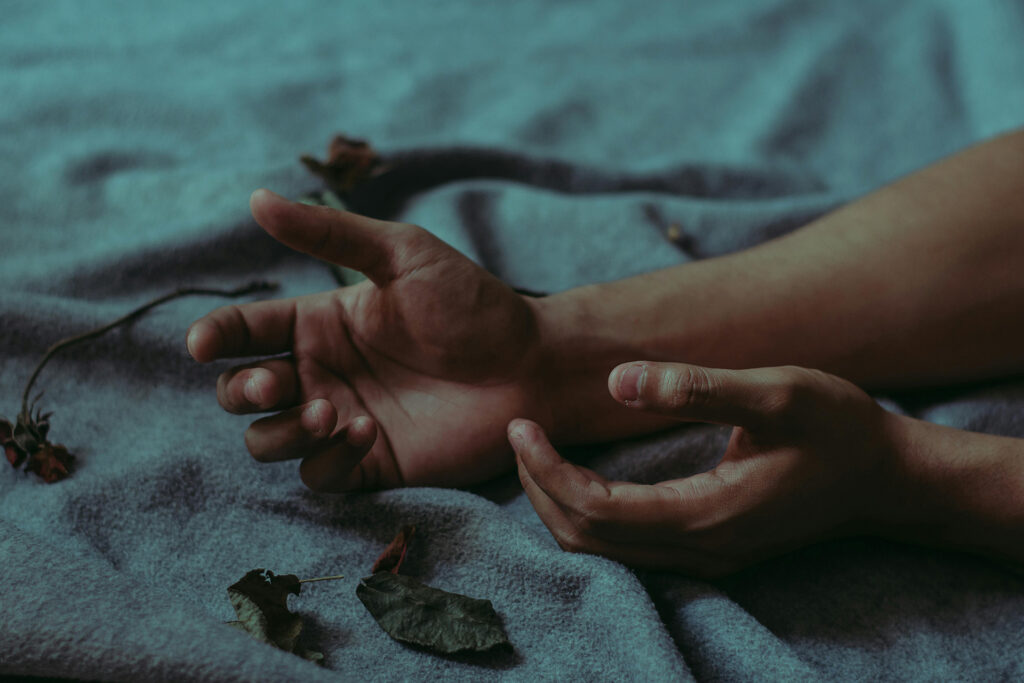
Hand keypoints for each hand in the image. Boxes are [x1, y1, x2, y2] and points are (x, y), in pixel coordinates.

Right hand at [188, 189, 548, 489]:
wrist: (530, 364)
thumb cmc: (472, 304)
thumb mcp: (402, 255)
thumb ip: (329, 232)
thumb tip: (256, 199)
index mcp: (319, 322)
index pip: (242, 332)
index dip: (213, 337)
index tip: (202, 344)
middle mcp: (321, 372)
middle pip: (240, 392)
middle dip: (241, 391)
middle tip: (277, 383)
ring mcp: (340, 420)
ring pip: (268, 440)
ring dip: (281, 430)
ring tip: (331, 410)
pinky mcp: (368, 464)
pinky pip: (317, 475)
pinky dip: (325, 459)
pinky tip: (362, 432)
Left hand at [510, 362, 904, 576]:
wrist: (889, 480)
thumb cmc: (839, 429)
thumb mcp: (778, 394)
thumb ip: (698, 388)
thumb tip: (616, 381)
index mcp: (708, 514)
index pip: (595, 509)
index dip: (547, 471)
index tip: (522, 426)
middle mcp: (700, 549)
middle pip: (587, 540)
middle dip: (540, 488)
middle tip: (521, 435)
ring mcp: (705, 558)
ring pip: (603, 552)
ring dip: (560, 505)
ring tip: (538, 454)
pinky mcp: (710, 550)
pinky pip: (626, 549)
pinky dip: (588, 517)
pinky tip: (580, 480)